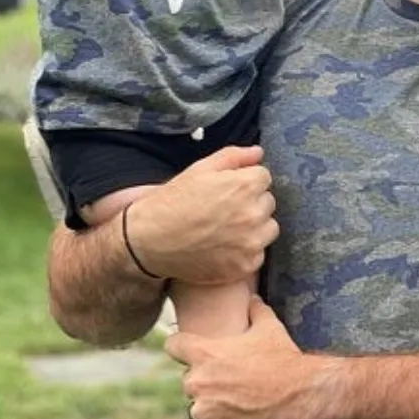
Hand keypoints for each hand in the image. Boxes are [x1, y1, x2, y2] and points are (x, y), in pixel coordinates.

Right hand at [129, 145, 277, 283]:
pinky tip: (225, 248)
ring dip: (255, 228)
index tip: (229, 190)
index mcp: (245, 186)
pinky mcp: (246, 265)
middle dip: (251, 203)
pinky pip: (259, 254)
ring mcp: (251, 242)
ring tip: (227, 229)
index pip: (264, 177)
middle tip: (225, 210)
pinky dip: (246, 252)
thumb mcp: (200, 169)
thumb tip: (258, 153)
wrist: (150, 241)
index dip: (245, 182)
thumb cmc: (173, 202)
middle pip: (268, 203)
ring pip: (268, 229)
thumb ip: (234, 157)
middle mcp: (253, 213)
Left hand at [167, 296, 314, 418]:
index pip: (173, 346)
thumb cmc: (285, 359)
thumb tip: (252, 298)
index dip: (184, 348)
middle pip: (189, 383)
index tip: (193, 354)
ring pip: (197, 412)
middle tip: (232, 387)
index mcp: (204, 353)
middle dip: (206, 384)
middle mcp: (198, 383)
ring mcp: (204, 413)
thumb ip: (255, 310)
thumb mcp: (270, 327)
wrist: (302, 396)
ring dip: (211, 412)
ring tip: (238, 410)